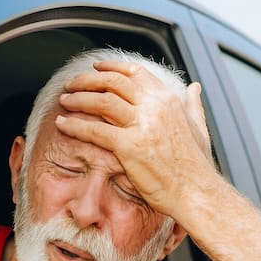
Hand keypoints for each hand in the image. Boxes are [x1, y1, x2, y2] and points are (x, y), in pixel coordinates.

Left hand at [55, 61, 217, 217]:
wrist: (195, 192)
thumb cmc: (195, 166)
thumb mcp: (198, 128)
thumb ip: (193, 106)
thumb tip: (194, 87)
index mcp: (168, 100)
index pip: (135, 72)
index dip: (112, 67)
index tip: (96, 67)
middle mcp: (155, 107)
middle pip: (113, 82)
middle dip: (87, 80)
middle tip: (71, 85)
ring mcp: (142, 126)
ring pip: (101, 101)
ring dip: (78, 98)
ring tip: (64, 101)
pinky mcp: (130, 147)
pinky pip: (95, 130)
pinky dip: (75, 125)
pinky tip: (62, 124)